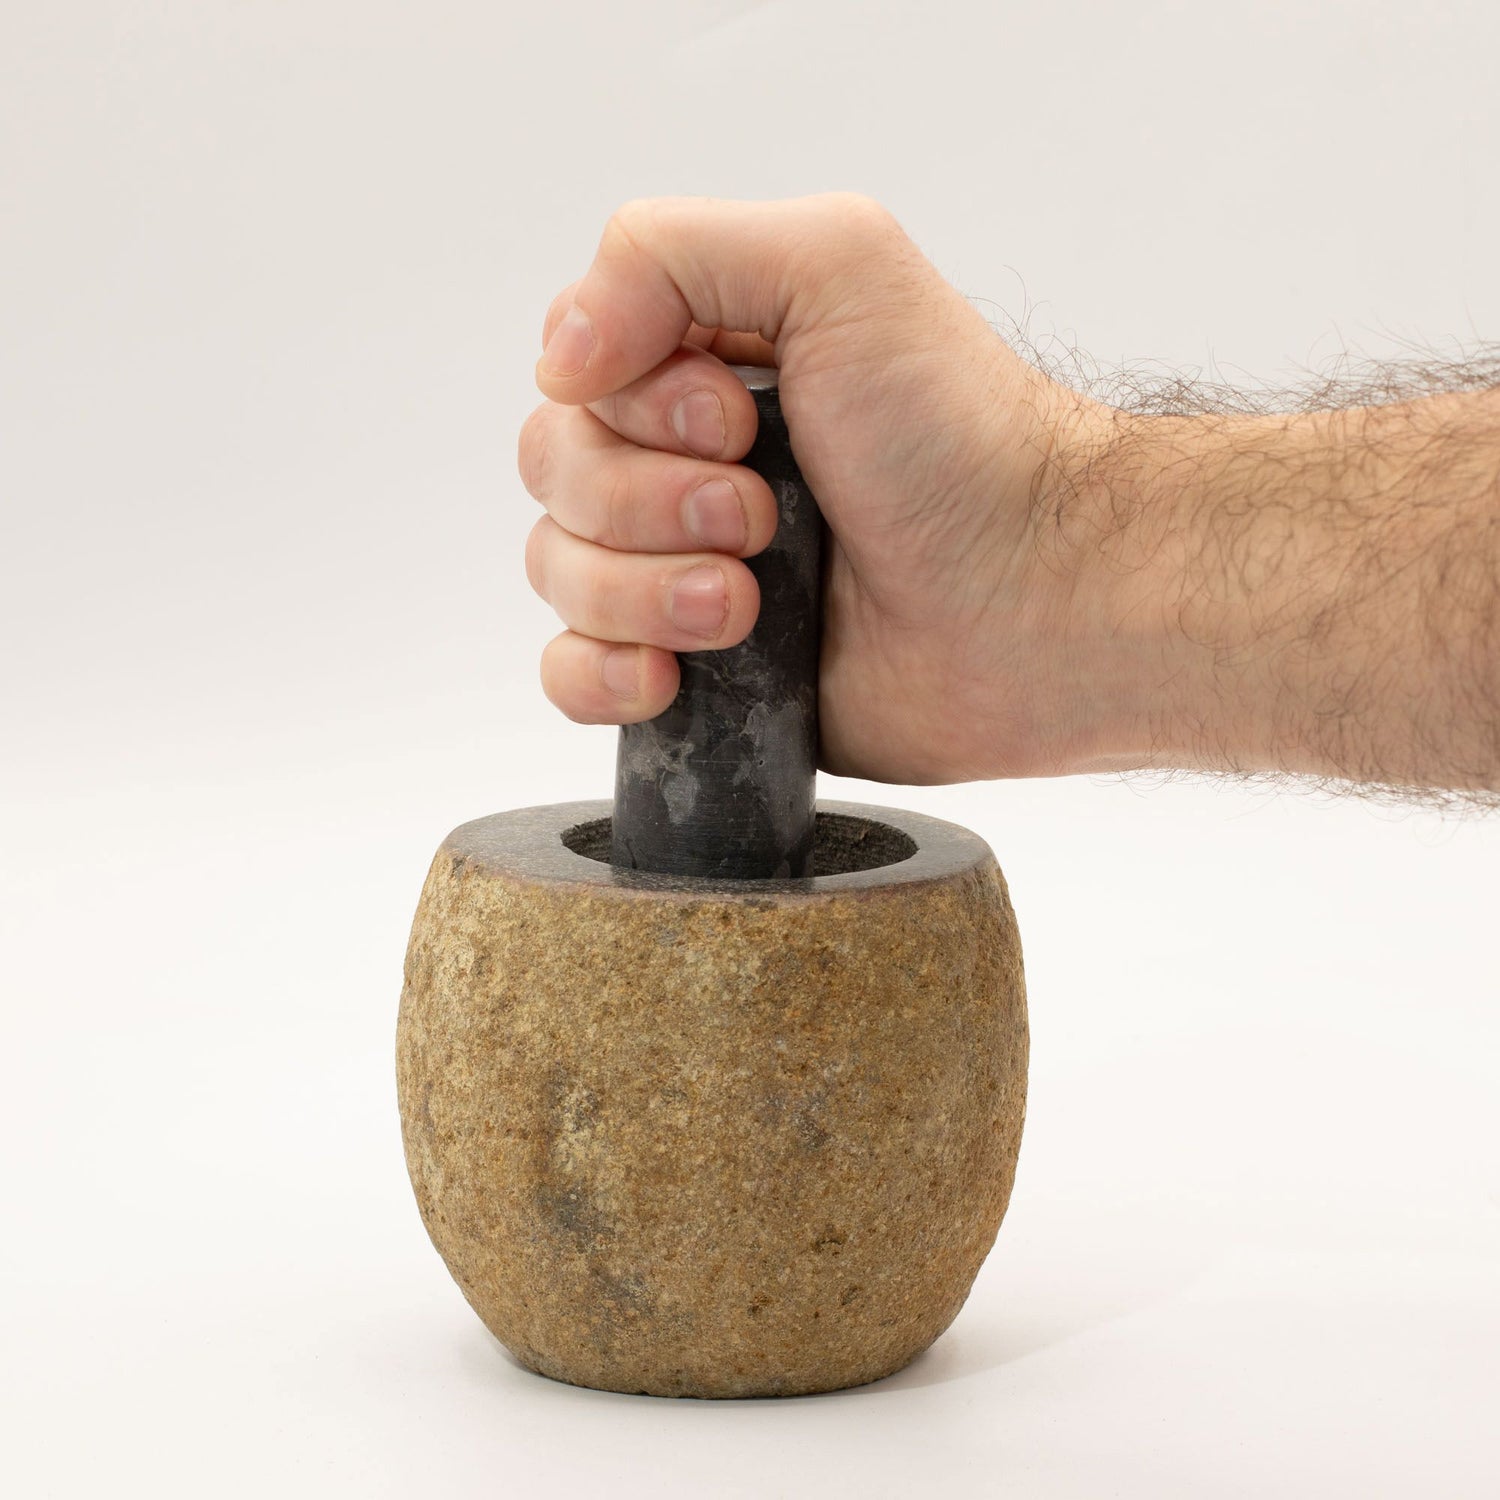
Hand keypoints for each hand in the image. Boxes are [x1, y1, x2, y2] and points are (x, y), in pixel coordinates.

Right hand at [519, 193, 1127, 783]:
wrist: (1034, 604)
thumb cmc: (962, 439)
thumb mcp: (836, 264)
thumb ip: (669, 251)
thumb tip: (557, 358)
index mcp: (706, 364)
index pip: (573, 374)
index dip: (632, 407)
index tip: (736, 423)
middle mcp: (686, 463)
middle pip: (554, 474)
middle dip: (645, 505)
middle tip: (760, 520)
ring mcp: (685, 571)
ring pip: (557, 574)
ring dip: (643, 592)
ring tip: (748, 605)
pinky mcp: (697, 674)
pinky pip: (572, 674)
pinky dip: (602, 674)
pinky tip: (673, 678)